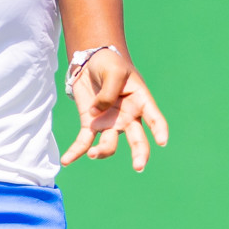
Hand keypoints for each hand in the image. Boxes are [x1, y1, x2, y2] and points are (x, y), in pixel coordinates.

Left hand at [60, 49, 168, 171]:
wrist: (92, 61)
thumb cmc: (109, 65)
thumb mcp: (113, 72)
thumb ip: (108, 93)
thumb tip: (96, 113)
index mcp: (140, 102)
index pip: (154, 119)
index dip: (159, 130)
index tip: (162, 142)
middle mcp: (128, 117)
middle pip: (137, 139)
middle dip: (140, 154)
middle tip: (139, 167)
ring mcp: (110, 123)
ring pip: (110, 144)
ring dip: (102, 151)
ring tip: (92, 153)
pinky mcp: (90, 124)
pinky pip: (84, 141)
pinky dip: (75, 152)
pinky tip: (66, 161)